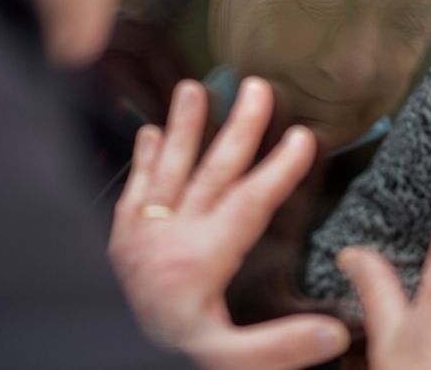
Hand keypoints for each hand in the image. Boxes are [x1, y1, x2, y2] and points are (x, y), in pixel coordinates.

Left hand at [108, 78, 349, 369]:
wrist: (98, 359)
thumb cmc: (165, 353)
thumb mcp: (223, 359)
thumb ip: (276, 346)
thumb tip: (332, 332)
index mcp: (200, 260)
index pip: (249, 203)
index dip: (279, 169)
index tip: (302, 136)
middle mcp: (169, 237)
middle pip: (211, 172)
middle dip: (239, 129)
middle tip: (255, 89)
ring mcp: (141, 234)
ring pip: (167, 170)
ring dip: (183, 128)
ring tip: (192, 89)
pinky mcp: (120, 241)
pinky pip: (133, 190)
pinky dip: (142, 161)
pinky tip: (148, 134)